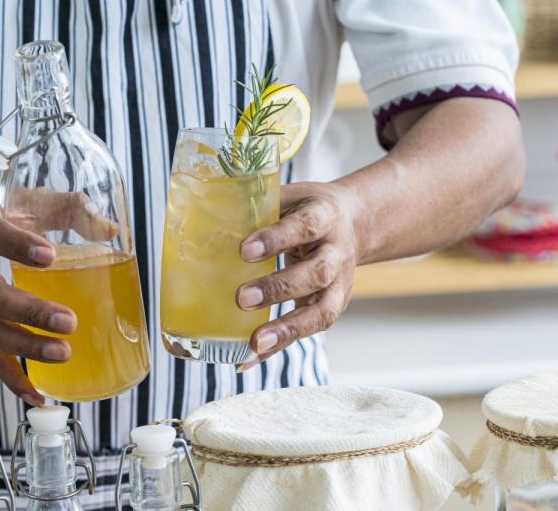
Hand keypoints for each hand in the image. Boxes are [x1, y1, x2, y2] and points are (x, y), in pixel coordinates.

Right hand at [0, 189, 115, 405]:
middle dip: (28, 311)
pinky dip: (12, 377)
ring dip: (25, 347)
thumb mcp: (18, 198)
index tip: (49, 256)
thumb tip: (111, 230)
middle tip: (68, 322)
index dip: (17, 246)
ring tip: (64, 354)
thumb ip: (66, 207)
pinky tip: (39, 395)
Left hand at [235, 181, 363, 369]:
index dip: (278, 239)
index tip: (245, 250)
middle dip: (280, 289)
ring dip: (287, 329)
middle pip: (316, 274)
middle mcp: (337, 253)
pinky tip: (250, 358)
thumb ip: (258, 209)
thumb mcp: (289, 199)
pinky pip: (307, 330)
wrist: (352, 222)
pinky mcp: (332, 307)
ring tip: (254, 343)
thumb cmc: (306, 210)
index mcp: (325, 217)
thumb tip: (205, 218)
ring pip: (321, 311)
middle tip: (242, 298)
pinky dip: (279, 346)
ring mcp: (340, 284)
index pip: (305, 227)